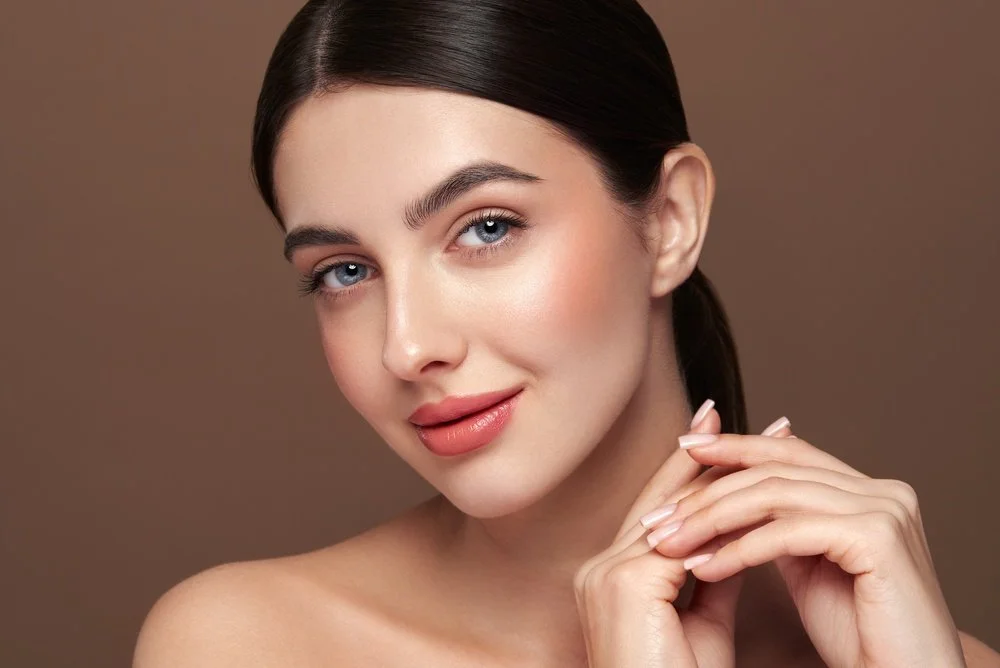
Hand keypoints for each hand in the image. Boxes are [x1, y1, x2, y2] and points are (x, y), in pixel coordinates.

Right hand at [573, 400, 769, 666]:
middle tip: (757, 425)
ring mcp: (608, 572)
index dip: (698, 474)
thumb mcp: (701, 624)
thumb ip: (713, 575)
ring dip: (727, 475)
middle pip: (666, 498)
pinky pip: (686, 537)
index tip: (735, 444)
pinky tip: (761, 489)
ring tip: (770, 444)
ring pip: (677, 509)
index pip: (661, 511)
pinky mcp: (626, 581)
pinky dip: (727, 514)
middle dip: (713, 457)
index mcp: (611, 576)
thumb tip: (739, 539)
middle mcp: (600, 566)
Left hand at [646, 417, 967, 667]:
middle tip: (658, 517)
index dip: (732, 448)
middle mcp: (882, 490)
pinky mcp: (878, 537)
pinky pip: (789, 532)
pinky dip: (739, 548)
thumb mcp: (809, 565)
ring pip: (775, 495)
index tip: (680, 450)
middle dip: (706, 490)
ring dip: (711, 519)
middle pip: (774, 469)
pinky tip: (704, 567)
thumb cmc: (860, 637)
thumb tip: (738, 492)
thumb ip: (784, 523)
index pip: (787, 453)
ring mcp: (884, 508)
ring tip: (668, 544)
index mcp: (868, 490)